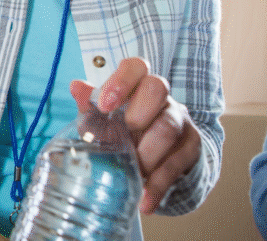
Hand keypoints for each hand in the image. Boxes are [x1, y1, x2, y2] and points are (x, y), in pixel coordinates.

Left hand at [69, 57, 200, 214]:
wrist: (158, 161)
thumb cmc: (125, 133)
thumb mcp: (103, 121)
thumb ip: (90, 105)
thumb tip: (76, 86)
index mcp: (137, 86)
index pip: (136, 67)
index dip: (121, 81)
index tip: (104, 105)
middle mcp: (162, 98)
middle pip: (158, 88)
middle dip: (137, 114)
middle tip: (122, 140)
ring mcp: (179, 120)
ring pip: (168, 127)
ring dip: (147, 155)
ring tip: (133, 174)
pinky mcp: (190, 148)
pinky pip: (177, 164)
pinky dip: (159, 185)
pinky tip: (146, 200)